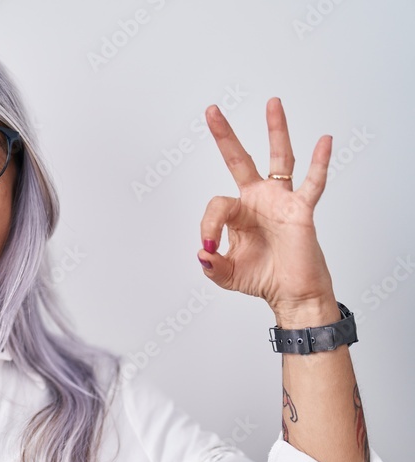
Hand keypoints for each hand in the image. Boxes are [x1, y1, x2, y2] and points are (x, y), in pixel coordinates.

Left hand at [196, 98, 335, 318]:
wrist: (291, 294)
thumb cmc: (261, 279)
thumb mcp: (226, 274)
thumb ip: (211, 265)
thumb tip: (202, 253)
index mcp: (238, 212)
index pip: (216, 205)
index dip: (208, 226)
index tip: (210, 247)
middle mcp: (258, 199)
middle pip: (239, 159)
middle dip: (225, 135)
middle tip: (211, 110)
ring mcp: (281, 201)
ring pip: (279, 158)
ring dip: (276, 130)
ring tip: (272, 103)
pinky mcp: (301, 210)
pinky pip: (313, 183)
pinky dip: (320, 162)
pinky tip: (324, 140)